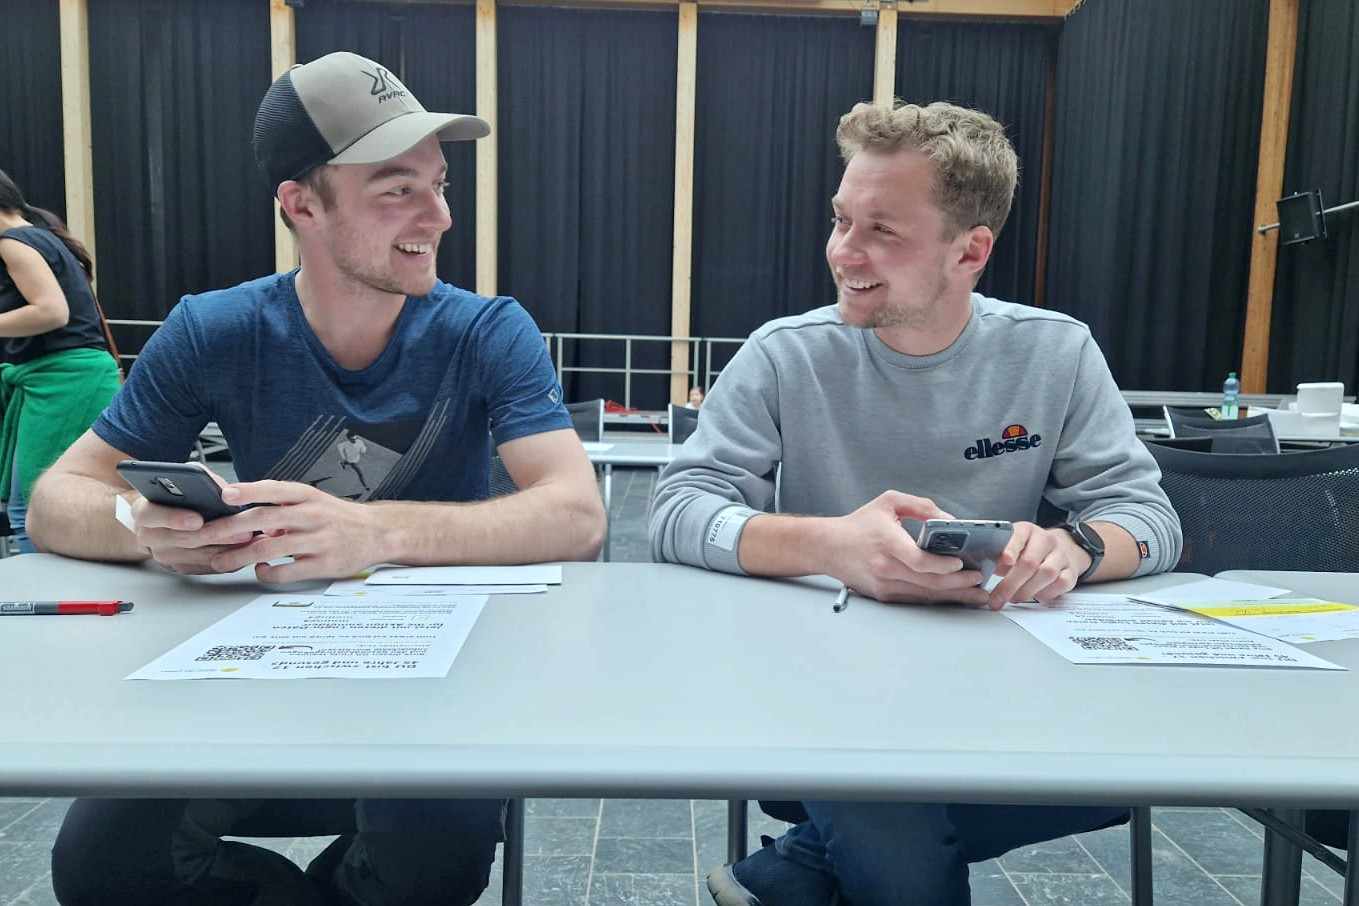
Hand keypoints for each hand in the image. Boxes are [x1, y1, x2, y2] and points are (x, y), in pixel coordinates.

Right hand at [130, 492, 255, 575]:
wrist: (163, 516)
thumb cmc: (177, 494)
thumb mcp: (184, 478)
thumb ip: (200, 480)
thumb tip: (224, 491)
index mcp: (144, 511)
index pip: (150, 515)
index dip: (174, 518)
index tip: (197, 519)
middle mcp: (149, 536)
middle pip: (180, 539)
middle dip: (212, 535)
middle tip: (238, 530)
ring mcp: (164, 555)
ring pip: (196, 556)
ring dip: (225, 548)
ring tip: (247, 538)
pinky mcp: (180, 567)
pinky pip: (205, 567)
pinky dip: (226, 558)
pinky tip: (244, 549)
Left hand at [196, 480, 384, 582]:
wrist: (377, 533)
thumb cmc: (338, 517)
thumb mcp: (313, 501)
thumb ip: (280, 507)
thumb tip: (244, 517)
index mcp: (308, 496)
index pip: (274, 489)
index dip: (248, 490)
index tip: (223, 494)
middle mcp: (313, 515)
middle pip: (264, 519)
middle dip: (229, 528)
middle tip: (205, 535)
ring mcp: (319, 540)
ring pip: (269, 549)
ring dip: (239, 556)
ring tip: (220, 561)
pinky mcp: (323, 564)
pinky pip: (286, 571)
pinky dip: (267, 573)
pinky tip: (262, 570)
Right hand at [827, 491, 991, 606]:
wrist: (827, 547)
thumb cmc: (858, 524)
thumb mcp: (888, 502)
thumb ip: (920, 506)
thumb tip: (948, 519)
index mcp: (887, 542)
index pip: (918, 561)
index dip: (942, 566)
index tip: (961, 564)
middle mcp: (885, 567)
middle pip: (928, 582)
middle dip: (959, 585)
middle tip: (979, 582)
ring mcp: (883, 585)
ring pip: (924, 595)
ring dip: (953, 597)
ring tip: (975, 595)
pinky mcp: (882, 595)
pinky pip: (914, 600)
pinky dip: (935, 599)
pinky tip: (953, 597)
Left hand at [986, 522, 1089, 608]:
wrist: (1060, 550)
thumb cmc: (1028, 550)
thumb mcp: (1011, 546)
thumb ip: (997, 555)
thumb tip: (981, 570)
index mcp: (1027, 530)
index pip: (1018, 536)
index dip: (1010, 549)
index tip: (1004, 561)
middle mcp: (1046, 540)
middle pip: (1030, 562)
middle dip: (1010, 584)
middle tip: (997, 598)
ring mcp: (1061, 555)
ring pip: (1046, 574)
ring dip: (1026, 591)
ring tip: (1012, 599)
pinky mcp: (1071, 571)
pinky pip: (1060, 584)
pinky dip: (1045, 593)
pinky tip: (1034, 596)